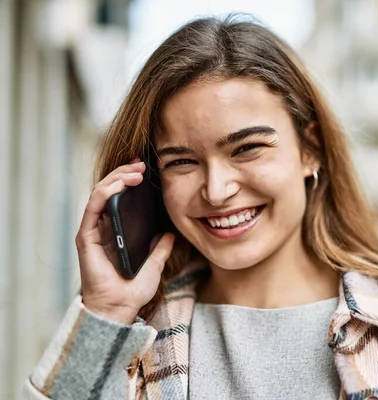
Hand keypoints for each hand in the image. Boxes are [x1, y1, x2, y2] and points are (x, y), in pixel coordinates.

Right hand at [75, 159, 174, 323]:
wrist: (119, 308)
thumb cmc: (133, 290)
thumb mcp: (154, 266)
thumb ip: (160, 249)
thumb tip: (170, 235)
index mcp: (115, 233)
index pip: (119, 199)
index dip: (129, 181)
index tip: (145, 170)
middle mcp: (101, 229)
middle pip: (109, 192)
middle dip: (123, 174)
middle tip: (141, 164)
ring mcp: (92, 232)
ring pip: (100, 194)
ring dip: (116, 178)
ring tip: (135, 171)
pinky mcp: (86, 237)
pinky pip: (93, 207)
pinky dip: (106, 192)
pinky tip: (120, 184)